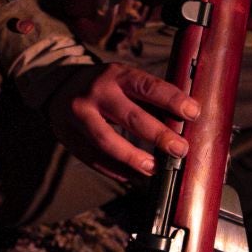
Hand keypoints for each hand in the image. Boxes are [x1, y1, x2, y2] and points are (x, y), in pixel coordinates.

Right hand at [46, 62, 199, 180]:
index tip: (193, 113)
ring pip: (107, 141)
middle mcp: (96, 93)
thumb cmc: (104, 86)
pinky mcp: (68, 136)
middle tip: (180, 149)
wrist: (58, 87)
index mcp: (116, 75)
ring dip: (133, 158)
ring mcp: (79, 115)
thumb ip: (148, 98)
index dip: (172, 100)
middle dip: (159, 135)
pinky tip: (131, 176)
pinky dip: (114, 169)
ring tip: (154, 168)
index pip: (147, 86)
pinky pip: (93, 158)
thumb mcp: (123, 80)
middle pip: (130, 117)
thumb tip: (183, 121)